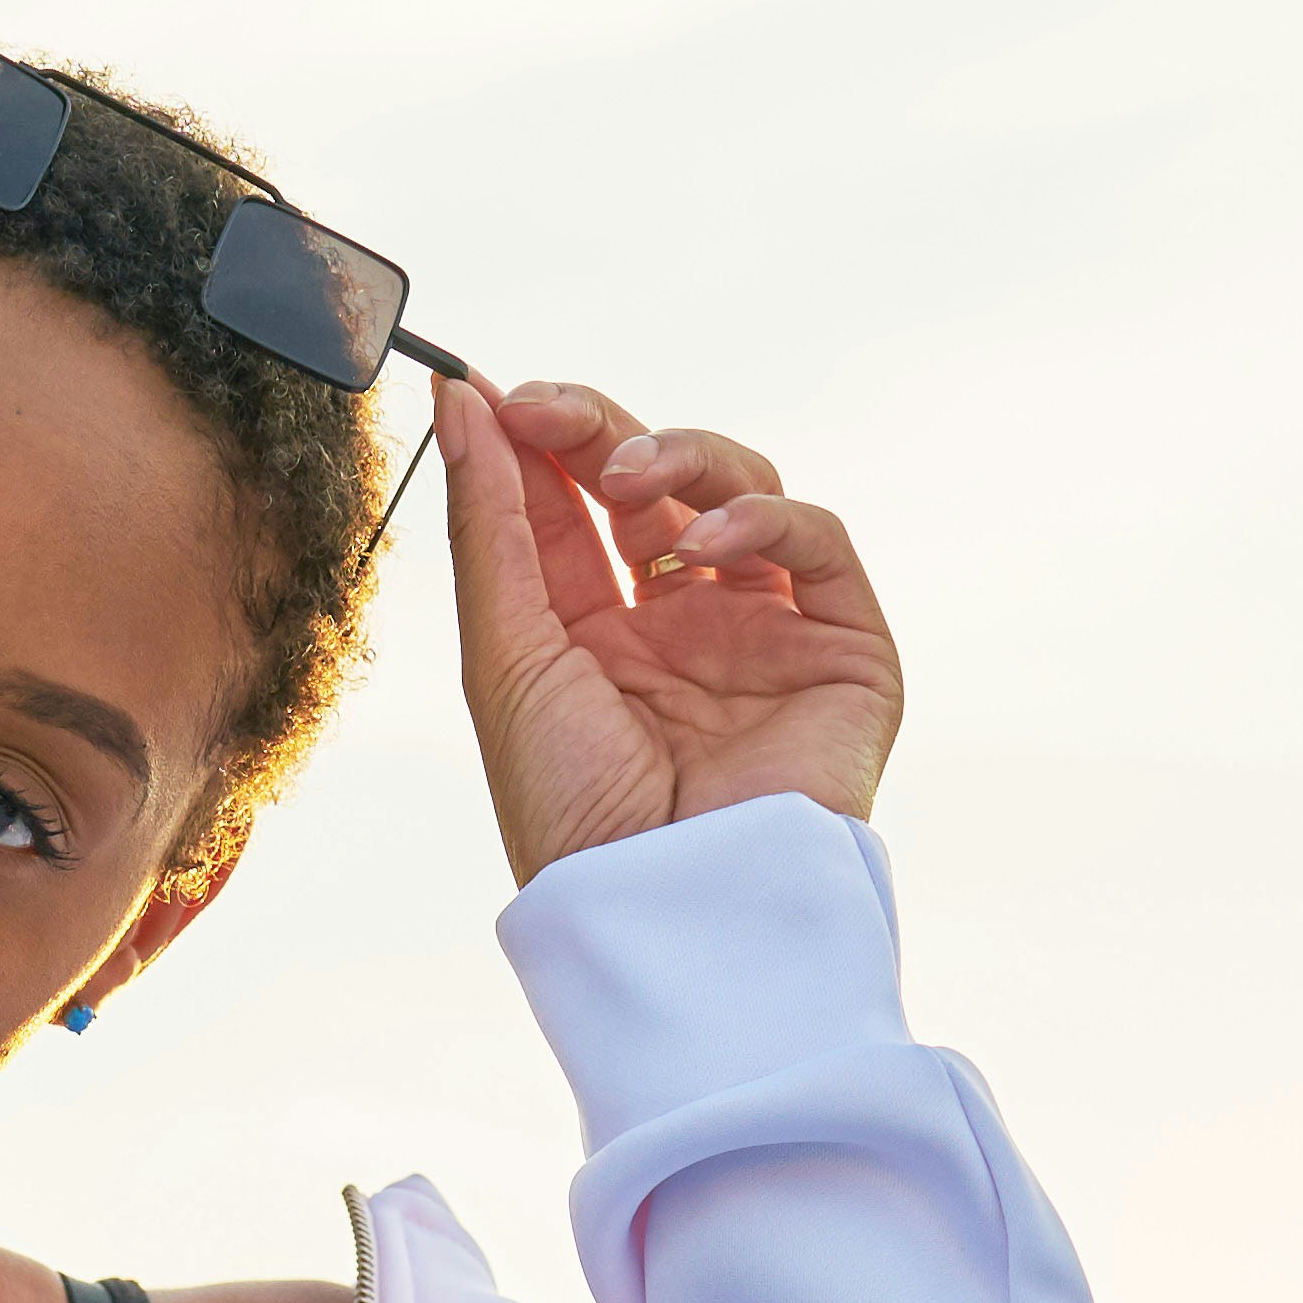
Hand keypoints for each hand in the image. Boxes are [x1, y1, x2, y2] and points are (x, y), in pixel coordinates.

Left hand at [435, 377, 903, 882]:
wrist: (668, 907)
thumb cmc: (577, 811)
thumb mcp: (509, 656)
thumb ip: (489, 527)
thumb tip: (458, 397)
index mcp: (603, 634)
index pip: (577, 504)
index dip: (543, 439)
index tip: (494, 394)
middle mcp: (687, 624)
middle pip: (659, 480)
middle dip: (603, 429)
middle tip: (551, 411)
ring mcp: (767, 631)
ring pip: (742, 489)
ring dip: (684, 457)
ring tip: (627, 478)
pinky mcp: (844, 650)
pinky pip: (819, 543)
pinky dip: (767, 517)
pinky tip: (707, 541)